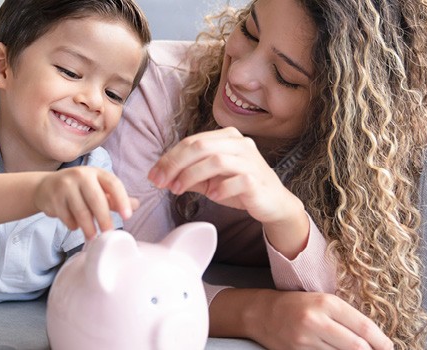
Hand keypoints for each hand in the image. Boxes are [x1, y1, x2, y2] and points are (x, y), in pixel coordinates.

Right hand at [34, 166, 137, 239]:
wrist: (46, 187)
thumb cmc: (78, 189)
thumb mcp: (97, 188)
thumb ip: (114, 198)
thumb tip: (136, 205)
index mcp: (96, 172)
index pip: (113, 184)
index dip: (122, 200)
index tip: (128, 216)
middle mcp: (81, 175)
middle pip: (96, 199)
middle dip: (104, 219)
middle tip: (108, 234)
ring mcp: (65, 185)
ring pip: (81, 211)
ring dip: (88, 228)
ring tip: (93, 237)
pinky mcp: (53, 197)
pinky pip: (67, 217)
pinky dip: (73, 225)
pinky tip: (75, 226)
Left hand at [148, 127, 299, 224]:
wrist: (273, 203)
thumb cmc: (241, 188)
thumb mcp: (210, 180)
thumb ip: (189, 175)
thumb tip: (162, 177)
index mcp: (227, 137)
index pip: (192, 141)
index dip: (169, 157)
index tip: (153, 174)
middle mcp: (240, 144)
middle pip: (200, 146)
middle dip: (175, 164)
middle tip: (161, 182)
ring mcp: (250, 160)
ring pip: (215, 160)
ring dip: (191, 176)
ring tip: (178, 190)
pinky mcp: (257, 179)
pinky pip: (235, 180)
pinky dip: (220, 188)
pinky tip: (212, 196)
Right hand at [215, 289, 393, 349]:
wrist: (262, 313)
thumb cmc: (297, 304)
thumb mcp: (322, 301)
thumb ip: (346, 316)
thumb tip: (373, 337)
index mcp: (326, 303)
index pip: (363, 326)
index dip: (381, 340)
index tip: (389, 347)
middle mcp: (316, 320)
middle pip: (356, 346)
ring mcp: (306, 339)